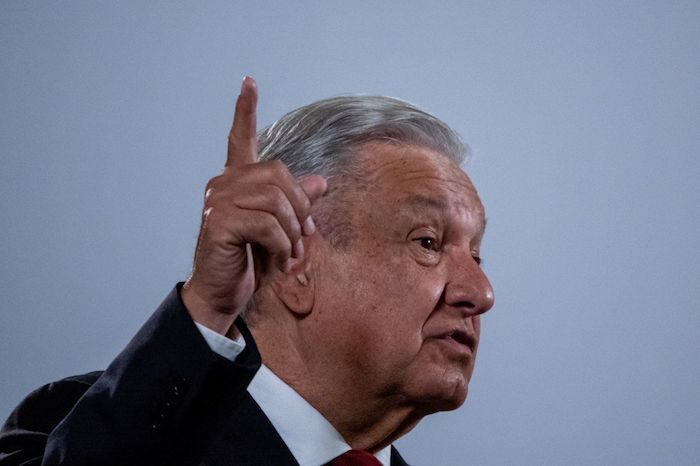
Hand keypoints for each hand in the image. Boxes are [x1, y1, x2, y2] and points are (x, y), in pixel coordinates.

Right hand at [182, 77, 326, 334]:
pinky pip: (267, 225)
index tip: (249, 82)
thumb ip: (296, 204)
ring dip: (292, 233)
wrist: (223, 293)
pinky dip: (281, 246)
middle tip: (302, 239)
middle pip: (279, 176)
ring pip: (276, 201)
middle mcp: (223, 185)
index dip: (245, 111)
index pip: (241, 139)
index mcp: (237, 182)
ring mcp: (218, 202)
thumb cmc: (249, 260)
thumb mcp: (279, 229)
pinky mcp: (219, 223)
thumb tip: (321, 182)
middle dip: (299, 209)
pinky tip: (278, 259)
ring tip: (290, 254)